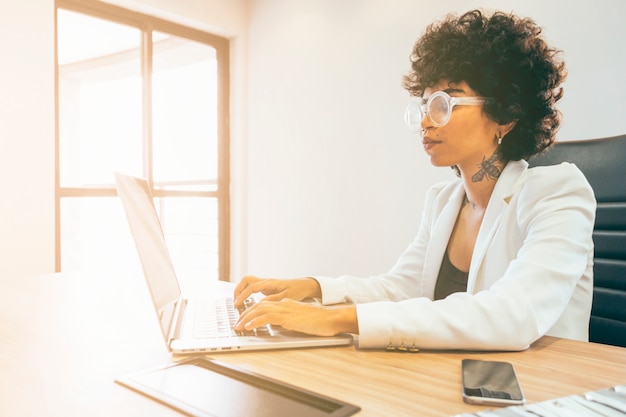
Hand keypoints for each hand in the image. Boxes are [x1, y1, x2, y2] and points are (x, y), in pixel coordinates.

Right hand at [233, 275, 320, 306]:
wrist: (304, 285)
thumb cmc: (297, 290)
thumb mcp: (286, 297)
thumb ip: (273, 300)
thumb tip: (260, 303)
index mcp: (270, 283)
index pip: (251, 287)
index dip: (242, 296)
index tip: (237, 304)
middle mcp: (266, 281)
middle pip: (246, 280)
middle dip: (238, 289)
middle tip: (235, 302)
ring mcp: (265, 283)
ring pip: (248, 282)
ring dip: (241, 290)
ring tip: (238, 302)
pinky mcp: (266, 287)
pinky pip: (252, 287)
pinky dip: (246, 292)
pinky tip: (246, 301)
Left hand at [234, 298, 357, 335]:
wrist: (331, 318)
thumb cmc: (319, 321)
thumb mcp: (299, 319)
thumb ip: (288, 320)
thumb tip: (277, 326)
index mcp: (286, 303)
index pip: (263, 305)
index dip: (251, 311)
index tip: (243, 319)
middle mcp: (283, 304)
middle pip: (258, 306)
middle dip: (245, 315)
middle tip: (236, 324)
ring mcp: (285, 309)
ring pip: (259, 310)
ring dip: (246, 319)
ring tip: (238, 327)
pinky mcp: (288, 317)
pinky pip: (267, 317)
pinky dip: (255, 321)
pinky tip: (249, 327)